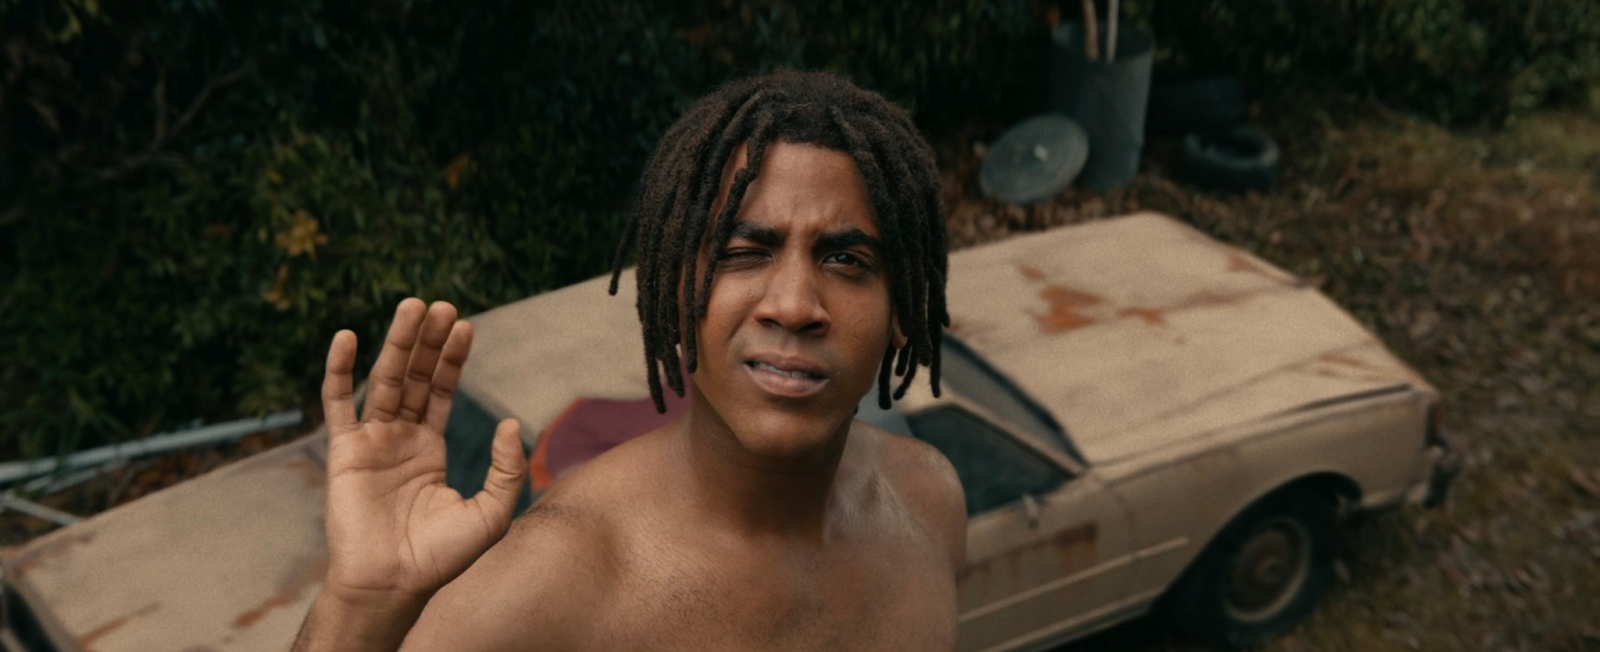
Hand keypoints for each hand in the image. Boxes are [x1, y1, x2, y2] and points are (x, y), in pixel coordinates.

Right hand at [319, 299, 527, 606]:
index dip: (451, 357)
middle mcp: (399, 438)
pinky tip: (348, 337)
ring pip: (383, 381)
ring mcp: (370, 442)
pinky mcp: (344, 452)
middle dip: (426, 341)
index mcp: (429, 448)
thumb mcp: (491, 512)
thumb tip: (509, 424)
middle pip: (413, 376)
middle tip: (439, 303)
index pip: (440, 390)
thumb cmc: (441, 557)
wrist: (394, 583)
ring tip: (412, 306)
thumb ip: (507, 469)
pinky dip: (340, 370)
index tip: (463, 324)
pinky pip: (338, 404)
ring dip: (395, 342)